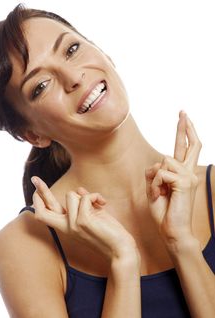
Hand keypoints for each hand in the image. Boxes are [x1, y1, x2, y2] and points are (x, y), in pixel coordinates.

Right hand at [31, 178, 138, 261]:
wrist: (121, 250)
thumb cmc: (109, 233)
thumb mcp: (94, 215)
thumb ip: (84, 204)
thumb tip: (79, 189)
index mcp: (67, 227)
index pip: (46, 215)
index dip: (38, 202)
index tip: (34, 191)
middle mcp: (66, 227)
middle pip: (42, 210)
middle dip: (39, 191)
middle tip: (34, 178)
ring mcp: (73, 225)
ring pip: (71, 195)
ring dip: (87, 195)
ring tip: (98, 204)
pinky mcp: (82, 221)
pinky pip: (85, 198)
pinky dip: (95, 197)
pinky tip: (103, 204)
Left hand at [145, 111, 201, 246]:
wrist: (171, 231)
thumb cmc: (163, 211)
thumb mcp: (153, 188)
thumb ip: (155, 172)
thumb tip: (159, 162)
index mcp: (182, 174)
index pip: (186, 149)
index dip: (185, 133)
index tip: (184, 118)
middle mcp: (189, 172)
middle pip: (190, 145)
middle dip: (184, 127)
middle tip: (183, 111)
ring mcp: (189, 177)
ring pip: (164, 160)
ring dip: (154, 179)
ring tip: (158, 194)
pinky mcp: (185, 182)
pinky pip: (161, 173)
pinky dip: (154, 185)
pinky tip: (159, 196)